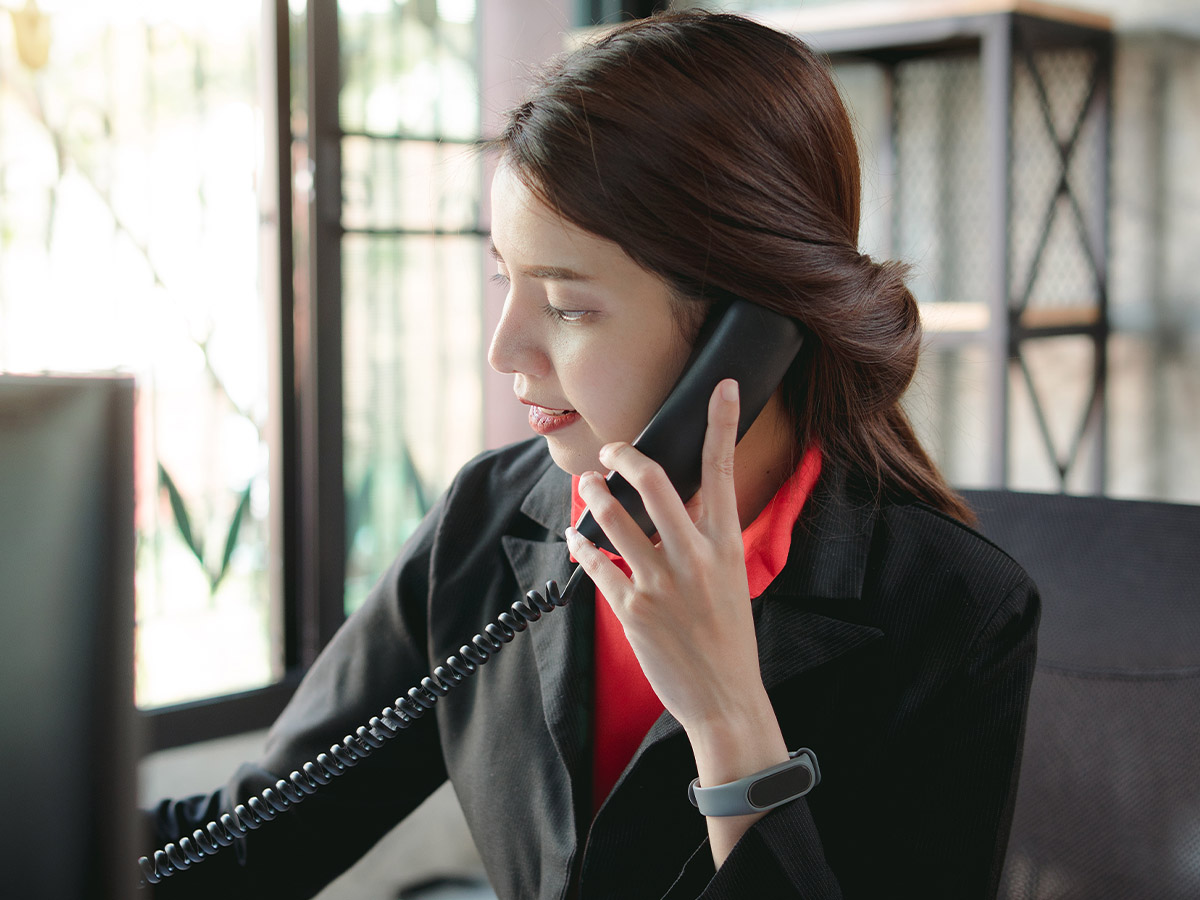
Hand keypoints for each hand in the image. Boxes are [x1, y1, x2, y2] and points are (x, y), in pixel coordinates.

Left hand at [565, 379, 769, 734]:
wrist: (724, 699)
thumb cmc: (729, 638)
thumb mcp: (731, 579)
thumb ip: (707, 539)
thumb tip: (686, 503)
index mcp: (726, 546)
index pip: (724, 471)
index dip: (721, 423)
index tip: (721, 387)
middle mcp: (694, 558)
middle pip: (656, 483)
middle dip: (627, 456)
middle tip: (612, 449)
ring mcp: (661, 584)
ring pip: (614, 520)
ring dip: (594, 496)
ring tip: (587, 486)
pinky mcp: (633, 611)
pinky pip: (597, 566)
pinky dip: (582, 547)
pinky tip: (576, 539)